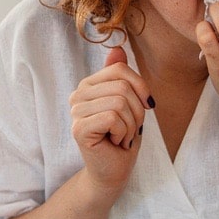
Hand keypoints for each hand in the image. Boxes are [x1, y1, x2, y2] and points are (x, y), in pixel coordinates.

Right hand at [68, 47, 151, 195]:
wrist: (114, 170)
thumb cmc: (122, 136)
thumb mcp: (129, 102)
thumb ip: (121, 76)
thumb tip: (117, 48)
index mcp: (89, 85)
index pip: (120, 70)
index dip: (140, 88)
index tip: (142, 108)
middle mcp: (78, 95)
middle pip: (123, 87)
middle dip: (137, 112)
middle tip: (129, 129)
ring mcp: (75, 112)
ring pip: (120, 102)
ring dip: (131, 125)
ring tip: (121, 137)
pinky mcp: (79, 129)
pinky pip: (113, 117)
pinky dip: (123, 133)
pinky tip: (115, 143)